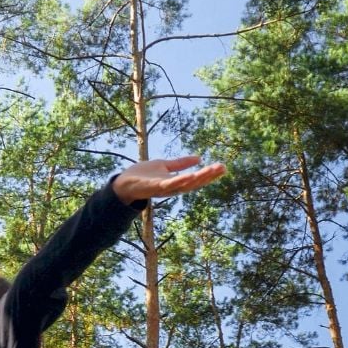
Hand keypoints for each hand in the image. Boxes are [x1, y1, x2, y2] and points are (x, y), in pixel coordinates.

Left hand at [112, 154, 226, 204]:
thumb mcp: (165, 166)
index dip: (210, 174)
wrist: (123, 183)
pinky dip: (179, 181)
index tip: (223, 167)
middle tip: (222, 168)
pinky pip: (169, 185)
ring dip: (198, 178)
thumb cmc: (142, 175)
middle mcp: (173, 187)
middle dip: (209, 176)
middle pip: (194, 183)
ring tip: (211, 171)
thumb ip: (180, 163)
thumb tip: (199, 158)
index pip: (197, 178)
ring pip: (184, 184)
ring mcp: (164, 189)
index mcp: (176, 182)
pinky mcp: (154, 187)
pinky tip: (190, 176)